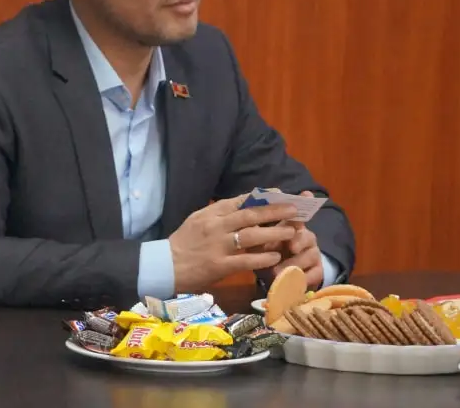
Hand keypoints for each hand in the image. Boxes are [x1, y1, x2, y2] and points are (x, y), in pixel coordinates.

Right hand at [170, 195, 298, 294]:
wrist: (165, 265)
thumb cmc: (183, 243)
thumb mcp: (197, 221)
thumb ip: (218, 214)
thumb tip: (243, 205)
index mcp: (210, 214)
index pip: (239, 201)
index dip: (262, 198)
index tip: (279, 195)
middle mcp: (215, 226)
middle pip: (250, 215)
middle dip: (274, 212)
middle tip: (294, 210)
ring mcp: (218, 246)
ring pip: (251, 236)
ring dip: (274, 233)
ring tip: (291, 232)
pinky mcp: (219, 265)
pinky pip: (246, 260)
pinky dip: (262, 258)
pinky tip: (275, 257)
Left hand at [256, 191, 324, 288]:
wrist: (279, 275)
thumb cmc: (266, 251)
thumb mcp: (258, 238)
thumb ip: (256, 226)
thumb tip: (247, 211)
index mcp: (290, 226)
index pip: (294, 214)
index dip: (301, 205)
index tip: (305, 196)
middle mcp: (305, 237)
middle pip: (306, 234)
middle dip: (299, 239)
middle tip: (291, 246)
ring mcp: (312, 254)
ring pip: (310, 255)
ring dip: (296, 262)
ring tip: (278, 271)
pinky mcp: (316, 272)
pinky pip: (315, 274)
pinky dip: (304, 278)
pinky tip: (294, 282)